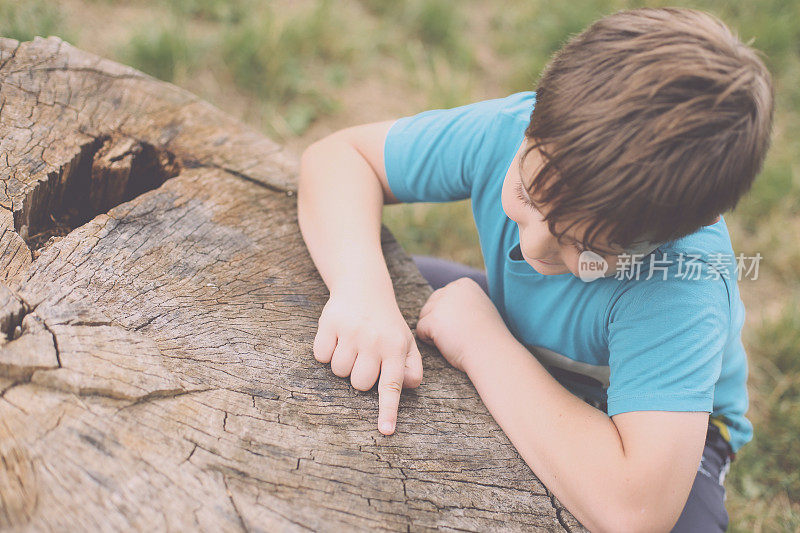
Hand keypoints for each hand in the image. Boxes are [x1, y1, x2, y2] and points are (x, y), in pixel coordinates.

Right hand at [313, 290, 422, 435]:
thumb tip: (406, 386)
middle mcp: (374, 340)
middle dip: (360, 376)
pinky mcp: (329, 324)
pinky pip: (320, 356)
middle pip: (359, 384)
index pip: (392, 385)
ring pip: (338, 372)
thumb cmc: (386, 323)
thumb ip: (411, 367)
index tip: (385, 431)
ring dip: (342, 363)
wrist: (364, 287)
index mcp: (396, 347)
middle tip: (365, 357)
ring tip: (352, 344)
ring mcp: (351, 331)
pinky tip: (336, 337)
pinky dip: (325, 350)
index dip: (388, 410)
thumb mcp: (406, 341)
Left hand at [415, 277, 508, 371]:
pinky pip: (420, 330)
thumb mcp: (480, 308)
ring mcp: (441, 303)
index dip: (449, 315)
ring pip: (424, 317)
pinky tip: (447, 344)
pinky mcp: (432, 319)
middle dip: (439, 321)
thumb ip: (462, 301)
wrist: (491, 352)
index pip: (442, 297)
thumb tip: (445, 305)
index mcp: (464, 284)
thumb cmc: (487, 336)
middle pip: (431, 305)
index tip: (466, 325)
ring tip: (455, 338)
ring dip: (434, 331)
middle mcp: (452, 289)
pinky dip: (430, 341)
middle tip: (459, 334)